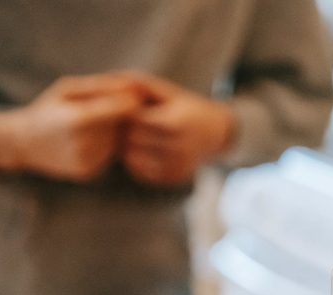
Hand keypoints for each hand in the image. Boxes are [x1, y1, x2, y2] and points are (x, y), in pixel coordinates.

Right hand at [0, 75, 142, 181]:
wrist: (23, 144)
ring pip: (119, 141)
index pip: (123, 108)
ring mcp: (88, 162)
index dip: (130, 99)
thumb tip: (133, 86)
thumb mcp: (67, 88)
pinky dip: (107, 146)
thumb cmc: (48, 109)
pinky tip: (90, 139)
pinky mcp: (90, 173)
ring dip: (115, 131)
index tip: (128, 94)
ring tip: (93, 124)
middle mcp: (85, 144)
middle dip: (121, 115)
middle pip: (123, 125)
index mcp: (78, 120)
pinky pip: (111, 154)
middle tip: (106, 108)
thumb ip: (100, 86)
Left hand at [121, 72, 235, 186]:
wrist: (217, 133)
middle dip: (128, 130)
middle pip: (133, 139)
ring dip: (129, 146)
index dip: (129, 113)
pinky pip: (140, 172)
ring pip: (132, 158)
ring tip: (136, 136)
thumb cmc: (187, 108)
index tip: (130, 109)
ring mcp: (176, 166)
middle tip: (129, 124)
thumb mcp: (170, 92)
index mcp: (177, 123)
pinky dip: (136, 161)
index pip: (136, 119)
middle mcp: (179, 148)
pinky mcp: (173, 178)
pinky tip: (143, 150)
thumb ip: (144, 85)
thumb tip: (115, 78)